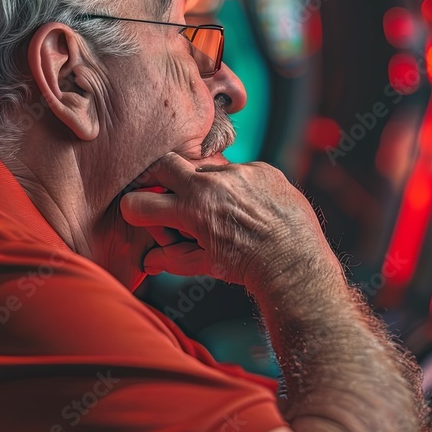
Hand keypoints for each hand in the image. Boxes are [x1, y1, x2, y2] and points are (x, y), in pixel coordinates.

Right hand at [119, 153, 338, 291]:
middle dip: (158, 179)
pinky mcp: (262, 168)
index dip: (136, 211)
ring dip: (203, 185)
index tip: (143, 216)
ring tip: (220, 211)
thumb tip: (150, 261)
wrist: (295, 261)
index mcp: (192, 210)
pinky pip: (239, 170)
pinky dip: (236, 186)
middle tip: (166, 196)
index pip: (138, 202)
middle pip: (163, 165)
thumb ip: (172, 259)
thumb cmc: (250, 267)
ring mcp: (238, 172)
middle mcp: (212, 184)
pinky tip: (249, 207)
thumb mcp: (205, 265)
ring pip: (205, 168)